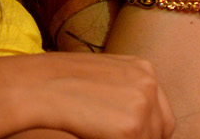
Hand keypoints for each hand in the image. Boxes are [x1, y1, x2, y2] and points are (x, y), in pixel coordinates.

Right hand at [0, 52, 174, 138]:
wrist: (37, 85)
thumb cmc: (60, 83)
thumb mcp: (103, 78)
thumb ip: (124, 95)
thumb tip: (136, 122)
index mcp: (143, 68)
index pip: (161, 113)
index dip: (147, 132)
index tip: (129, 136)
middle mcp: (149, 83)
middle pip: (160, 130)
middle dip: (142, 138)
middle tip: (114, 137)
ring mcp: (143, 105)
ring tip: (99, 135)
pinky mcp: (132, 128)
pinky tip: (96, 138)